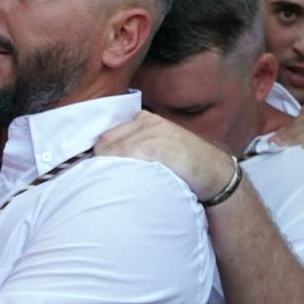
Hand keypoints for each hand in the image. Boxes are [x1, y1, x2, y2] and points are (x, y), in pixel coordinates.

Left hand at [93, 110, 236, 199]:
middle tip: (96, 180)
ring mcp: (153, 132)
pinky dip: (117, 168)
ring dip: (106, 168)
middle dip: (99, 161)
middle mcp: (146, 121)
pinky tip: (118, 179)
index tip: (89, 169)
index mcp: (144, 120)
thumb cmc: (185, 164)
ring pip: (112, 149)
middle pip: (105, 142)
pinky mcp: (157, 146)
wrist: (214, 173)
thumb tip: (103, 161)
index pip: (106, 134)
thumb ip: (135, 147)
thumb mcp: (159, 147)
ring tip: (104, 184)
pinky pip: (126, 154)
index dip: (98, 153)